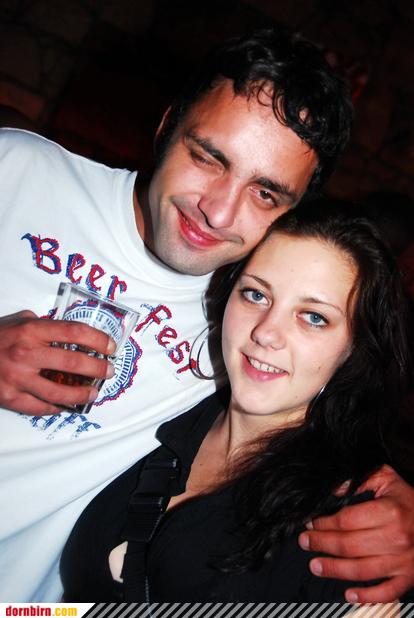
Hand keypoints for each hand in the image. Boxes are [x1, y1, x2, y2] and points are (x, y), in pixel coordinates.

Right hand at [0, 310, 115, 414]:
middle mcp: (26, 353)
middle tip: (109, 370)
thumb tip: (67, 333)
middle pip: (74, 362)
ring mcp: (17, 378)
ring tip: (94, 393)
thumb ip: (43, 326)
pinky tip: (66, 405)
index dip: (98, 339)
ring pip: (60, 391)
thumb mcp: (17, 320)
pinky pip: (39, 407)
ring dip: (82, 393)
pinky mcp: (9, 397)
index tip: (111, 346)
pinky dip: (56, 407)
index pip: (75, 332)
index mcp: (31, 330)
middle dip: (98, 368)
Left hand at [298, 465, 413, 602]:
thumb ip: (362, 478)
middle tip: (305, 542)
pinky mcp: (409, 577)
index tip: (311, 522)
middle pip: (349, 545)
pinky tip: (349, 593)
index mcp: (390, 512)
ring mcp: (403, 561)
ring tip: (316, 565)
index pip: (348, 520)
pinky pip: (386, 592)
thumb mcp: (388, 479)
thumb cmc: (410, 502)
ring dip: (334, 569)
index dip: (325, 523)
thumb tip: (335, 487)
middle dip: (322, 544)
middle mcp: (396, 538)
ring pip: (362, 570)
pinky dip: (366, 596)